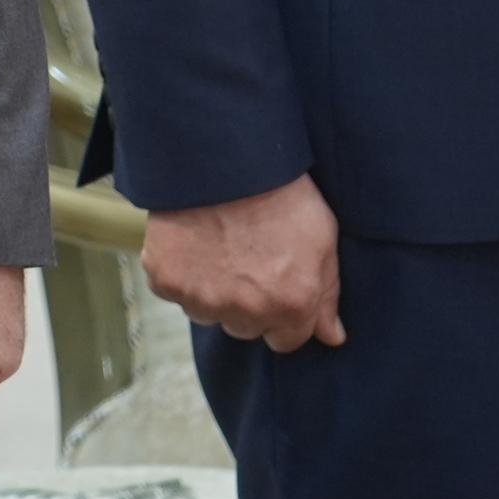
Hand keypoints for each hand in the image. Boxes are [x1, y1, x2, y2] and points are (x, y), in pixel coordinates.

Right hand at [143, 174, 343, 350]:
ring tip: (217, 247)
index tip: (275, 286)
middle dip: (247, 304)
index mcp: (291, 305)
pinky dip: (179, 272)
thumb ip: (326, 294)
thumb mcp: (322, 238)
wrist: (226, 158)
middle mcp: (246, 312)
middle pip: (245, 328)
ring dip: (211, 291)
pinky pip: (171, 290)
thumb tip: (332, 337)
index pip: (285, 340)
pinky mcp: (166, 280)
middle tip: (246, 260)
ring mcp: (202, 299)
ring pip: (207, 311)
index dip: (282, 312)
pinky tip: (191, 242)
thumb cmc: (281, 191)